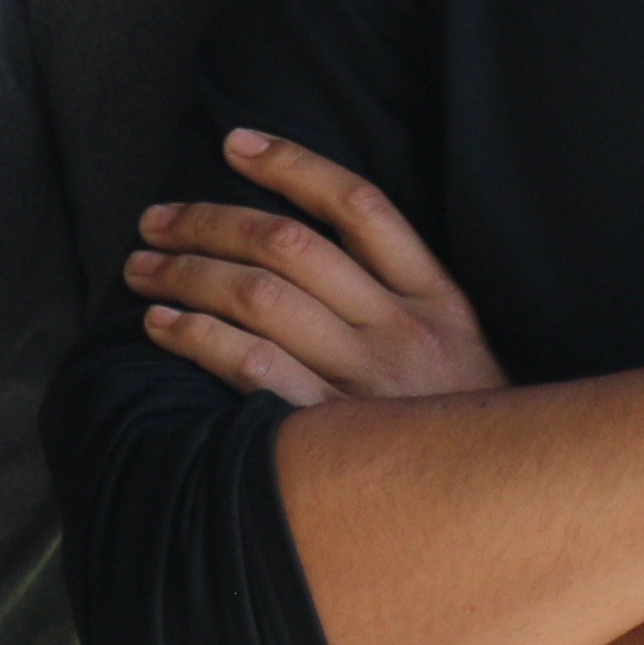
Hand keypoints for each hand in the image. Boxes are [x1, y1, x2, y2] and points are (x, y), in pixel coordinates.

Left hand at [128, 131, 506, 407]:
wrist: (500, 502)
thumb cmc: (460, 424)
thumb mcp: (459, 348)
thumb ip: (398, 295)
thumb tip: (299, 239)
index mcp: (436, 298)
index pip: (358, 204)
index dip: (291, 163)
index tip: (233, 143)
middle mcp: (400, 331)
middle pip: (289, 246)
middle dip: (209, 222)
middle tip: (155, 220)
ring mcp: (365, 382)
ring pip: (259, 298)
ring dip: (187, 275)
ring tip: (143, 270)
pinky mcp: (331, 432)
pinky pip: (251, 368)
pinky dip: (197, 339)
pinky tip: (161, 327)